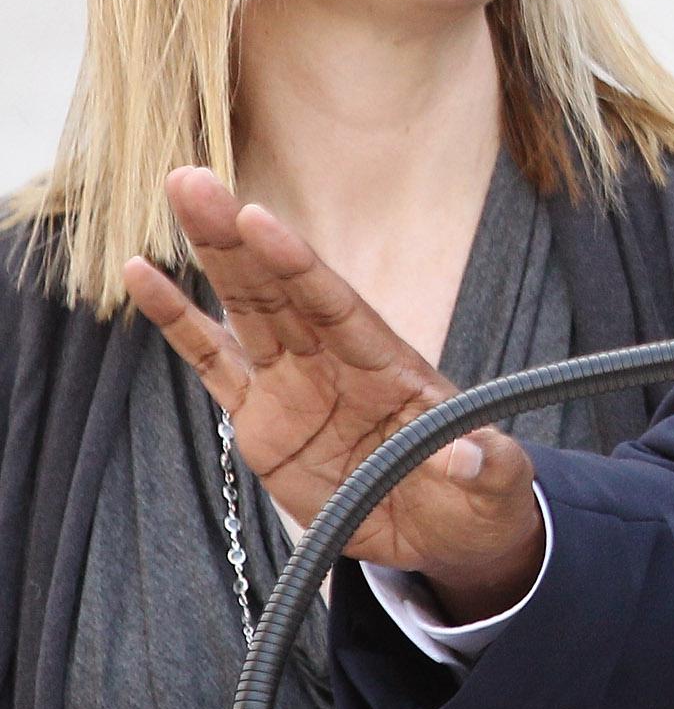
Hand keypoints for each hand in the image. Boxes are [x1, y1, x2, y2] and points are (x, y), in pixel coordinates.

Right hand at [124, 166, 547, 619]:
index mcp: (389, 366)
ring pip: (244, 306)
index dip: (296, 265)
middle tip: (192, 179)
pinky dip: (178, 322)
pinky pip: (212, 362)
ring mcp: (295, 383)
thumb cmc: (478, 493)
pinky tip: (142, 275)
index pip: (335, 304)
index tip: (257, 218)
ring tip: (180, 193)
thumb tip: (471, 458)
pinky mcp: (261, 419)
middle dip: (237, 235)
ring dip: (212, 253)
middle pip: (280, 288)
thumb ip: (484, 465)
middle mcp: (336, 360)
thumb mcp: (495, 481)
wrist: (444, 529)